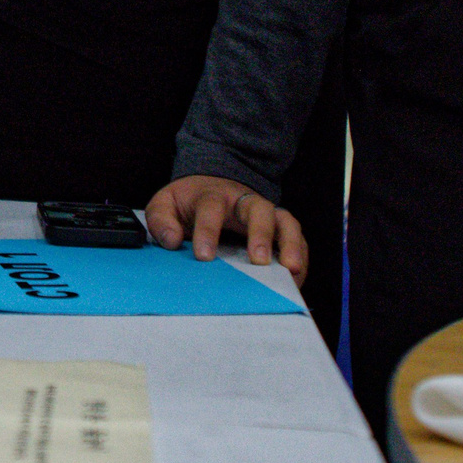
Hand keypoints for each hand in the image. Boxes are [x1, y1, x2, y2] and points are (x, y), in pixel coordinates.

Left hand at [144, 176, 307, 280]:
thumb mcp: (165, 204)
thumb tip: (172, 241)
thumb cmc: (189, 201)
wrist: (211, 184)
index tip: (203, 256)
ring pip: (285, 221)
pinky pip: (296, 238)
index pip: (211, 208)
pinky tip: (296, 279)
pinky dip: (300, 256)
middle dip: (261, 234)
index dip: (208, 231)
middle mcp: (243, 201)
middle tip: (259, 262)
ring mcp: (265, 213)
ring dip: (290, 244)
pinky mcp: (278, 228)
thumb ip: (161, 220)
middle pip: (259, 209)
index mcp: (212, 195)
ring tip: (290, 270)